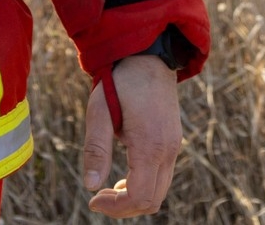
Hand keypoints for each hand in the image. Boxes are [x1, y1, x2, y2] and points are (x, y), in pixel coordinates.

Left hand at [83, 55, 181, 217]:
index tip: (93, 200)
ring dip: (135, 197)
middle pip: (152, 201)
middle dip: (124, 207)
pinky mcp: (174, 142)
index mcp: (149, 145)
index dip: (115, 208)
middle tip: (98, 198)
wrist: (148, 56)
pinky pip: (163, 177)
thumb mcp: (99, 112)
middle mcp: (168, 150)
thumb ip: (96, 149)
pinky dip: (144, 186)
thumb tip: (90, 186)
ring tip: (109, 190)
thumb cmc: (119, 82)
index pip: (138, 197)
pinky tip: (125, 176)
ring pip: (159, 192)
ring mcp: (174, 146)